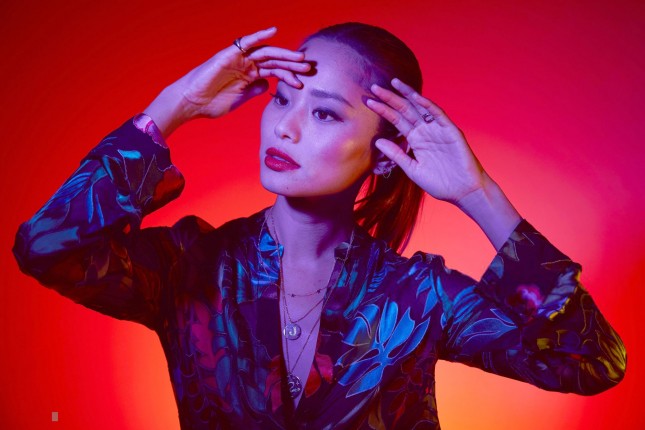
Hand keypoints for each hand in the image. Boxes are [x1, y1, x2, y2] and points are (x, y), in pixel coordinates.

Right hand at [145, 27, 309, 136]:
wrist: (191, 103)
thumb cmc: (211, 104)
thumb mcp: (240, 100)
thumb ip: (255, 91)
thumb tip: (270, 85)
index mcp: (250, 76)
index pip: (275, 73)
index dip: (290, 76)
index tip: (304, 83)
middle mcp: (247, 65)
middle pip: (275, 62)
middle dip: (292, 65)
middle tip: (310, 68)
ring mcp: (239, 58)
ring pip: (267, 53)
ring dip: (284, 54)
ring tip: (300, 59)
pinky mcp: (230, 54)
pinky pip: (247, 42)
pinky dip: (260, 35)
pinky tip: (273, 32)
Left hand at [366, 78, 485, 205]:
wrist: (463, 192)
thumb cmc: (440, 183)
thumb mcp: (412, 169)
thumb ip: (397, 155)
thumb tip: (378, 142)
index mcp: (416, 140)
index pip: (396, 120)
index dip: (383, 110)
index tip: (368, 102)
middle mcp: (425, 131)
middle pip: (405, 110)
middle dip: (390, 98)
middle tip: (374, 87)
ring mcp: (438, 129)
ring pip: (420, 107)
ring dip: (407, 95)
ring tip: (393, 83)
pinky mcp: (451, 131)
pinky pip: (438, 115)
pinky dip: (427, 105)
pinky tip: (416, 97)